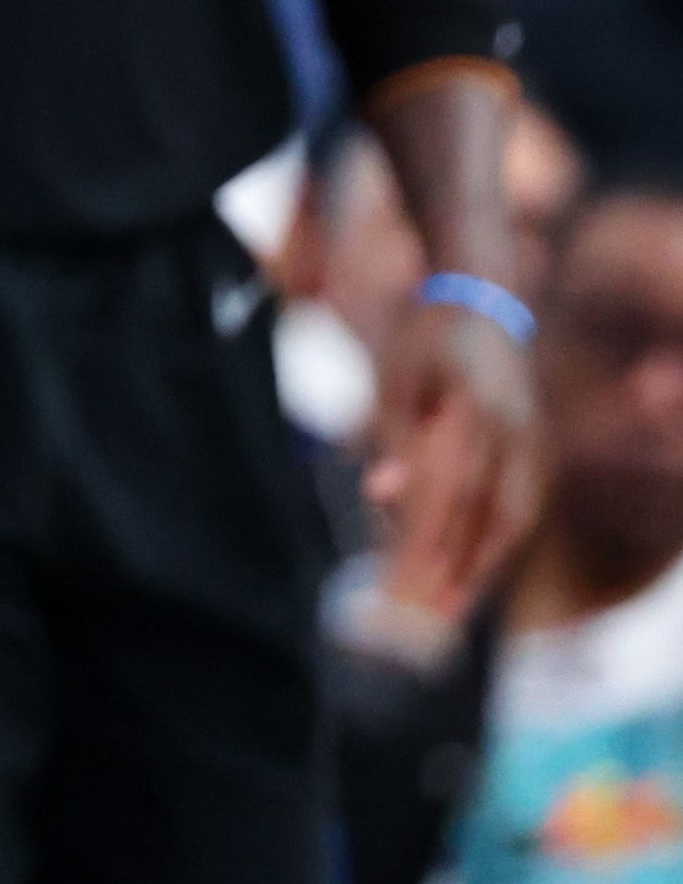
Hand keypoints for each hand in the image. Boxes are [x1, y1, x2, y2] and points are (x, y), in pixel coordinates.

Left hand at [363, 291, 542, 624]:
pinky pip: (523, 510)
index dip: (428, 544)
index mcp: (479, 408)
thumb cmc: (424, 340)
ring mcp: (535, 442)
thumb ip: (391, 437)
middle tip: (420, 619)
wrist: (480, 301)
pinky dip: (498, 545)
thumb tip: (380, 495)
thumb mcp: (394, 378)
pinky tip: (474, 574)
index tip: (401, 586)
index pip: (451, 492)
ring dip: (482, 567)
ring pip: (514, 520)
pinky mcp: (540, 452)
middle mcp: (517, 430)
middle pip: (488, 516)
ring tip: (447, 612)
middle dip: (455, 571)